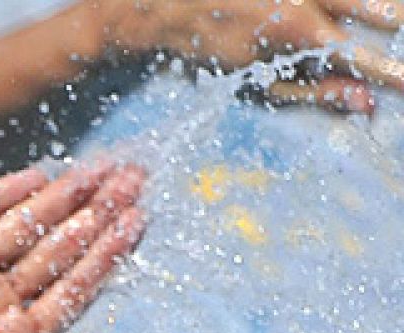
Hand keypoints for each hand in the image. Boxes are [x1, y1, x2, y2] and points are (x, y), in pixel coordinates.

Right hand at [0, 164, 146, 332]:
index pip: (70, 290)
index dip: (106, 256)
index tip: (139, 219)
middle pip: (56, 251)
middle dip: (95, 214)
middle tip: (135, 177)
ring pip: (21, 227)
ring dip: (61, 198)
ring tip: (103, 168)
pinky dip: (2, 195)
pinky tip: (38, 177)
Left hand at [87, 0, 403, 113]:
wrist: (170, 0)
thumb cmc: (214, 47)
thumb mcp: (260, 82)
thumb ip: (316, 91)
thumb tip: (366, 104)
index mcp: (299, 34)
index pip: (363, 56)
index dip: (396, 73)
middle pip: (374, 4)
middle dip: (396, 22)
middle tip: (402, 35)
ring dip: (381, 8)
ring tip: (392, 23)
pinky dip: (354, 2)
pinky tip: (370, 13)